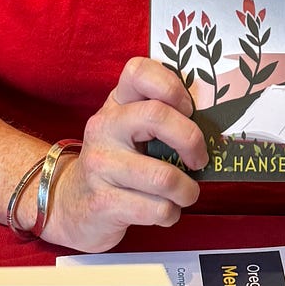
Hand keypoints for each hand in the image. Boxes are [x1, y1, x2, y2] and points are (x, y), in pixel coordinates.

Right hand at [43, 56, 204, 252]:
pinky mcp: (103, 202)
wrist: (70, 204)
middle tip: (199, 159)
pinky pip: (157, 209)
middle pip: (157, 116)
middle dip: (192, 142)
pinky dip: (171, 214)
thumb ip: (161, 119)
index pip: (138, 71)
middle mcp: (104, 127)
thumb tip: (214, 125)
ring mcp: (101, 165)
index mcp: (116, 104)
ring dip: (187, 191)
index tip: (188, 110)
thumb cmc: (117, 163)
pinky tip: (164, 211)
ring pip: (163, 177)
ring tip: (185, 194)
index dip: (172, 86)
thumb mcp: (131, 131)